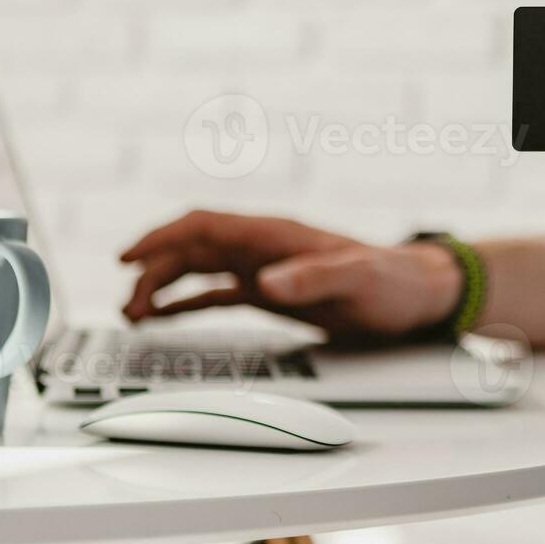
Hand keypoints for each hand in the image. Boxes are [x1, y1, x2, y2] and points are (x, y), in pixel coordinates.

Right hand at [119, 211, 462, 347]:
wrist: (417, 294)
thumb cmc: (393, 282)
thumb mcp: (358, 279)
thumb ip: (314, 277)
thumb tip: (266, 283)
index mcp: (276, 235)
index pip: (205, 226)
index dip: (162, 237)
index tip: (127, 257)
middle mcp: (264, 247)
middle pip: (192, 249)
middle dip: (153, 271)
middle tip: (127, 306)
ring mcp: (264, 268)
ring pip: (198, 270)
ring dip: (163, 288)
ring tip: (133, 316)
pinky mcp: (271, 292)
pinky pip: (217, 293)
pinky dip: (186, 303)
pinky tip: (161, 317)